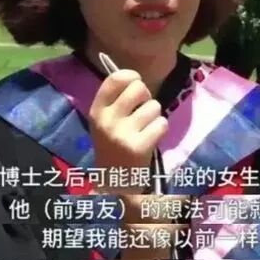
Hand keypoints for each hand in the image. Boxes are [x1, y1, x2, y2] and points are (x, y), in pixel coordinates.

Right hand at [88, 70, 168, 193]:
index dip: (131, 77)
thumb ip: (116, 100)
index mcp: (97, 110)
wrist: (115, 182)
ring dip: (155, 116)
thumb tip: (136, 78)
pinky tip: (151, 139)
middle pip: (139, 88)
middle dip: (147, 97)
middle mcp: (107, 120)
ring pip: (154, 106)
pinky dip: (161, 130)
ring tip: (145, 129)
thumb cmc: (114, 145)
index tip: (136, 84)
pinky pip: (162, 123)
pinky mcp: (138, 147)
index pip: (115, 78)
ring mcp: (122, 134)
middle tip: (142, 111)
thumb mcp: (105, 121)